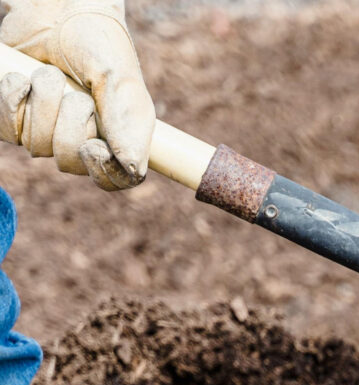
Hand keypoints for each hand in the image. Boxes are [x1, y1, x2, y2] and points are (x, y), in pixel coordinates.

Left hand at [0, 0, 153, 189]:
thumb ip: (127, 121)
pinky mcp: (14, 117)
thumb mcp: (118, 78)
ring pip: (36, 146)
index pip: (116, 179)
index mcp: (119, 134)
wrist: (54, 10)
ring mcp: (46, 129)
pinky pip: (6, 129)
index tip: (93, 148)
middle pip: (69, 163)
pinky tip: (21, 80)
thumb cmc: (95, 40)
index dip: (103, 173)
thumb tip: (133, 167)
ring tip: (48, 75)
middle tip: (75, 93)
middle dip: (69, 124)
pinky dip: (12, 102)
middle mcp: (83, 136)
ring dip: (42, 105)